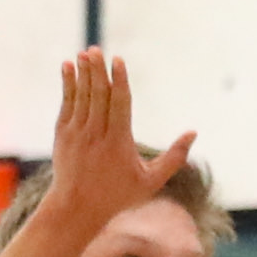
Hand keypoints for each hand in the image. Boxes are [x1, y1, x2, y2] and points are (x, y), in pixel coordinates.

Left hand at [35, 47, 193, 230]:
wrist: (77, 207)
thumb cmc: (119, 194)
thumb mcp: (152, 181)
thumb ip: (174, 157)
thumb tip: (193, 133)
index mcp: (118, 142)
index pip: (119, 104)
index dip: (118, 80)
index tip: (118, 61)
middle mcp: (96, 134)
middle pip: (98, 95)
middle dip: (97, 70)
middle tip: (97, 49)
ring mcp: (77, 133)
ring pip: (82, 95)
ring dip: (82, 72)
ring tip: (85, 52)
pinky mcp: (63, 134)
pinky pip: (67, 103)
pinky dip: (68, 84)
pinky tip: (68, 67)